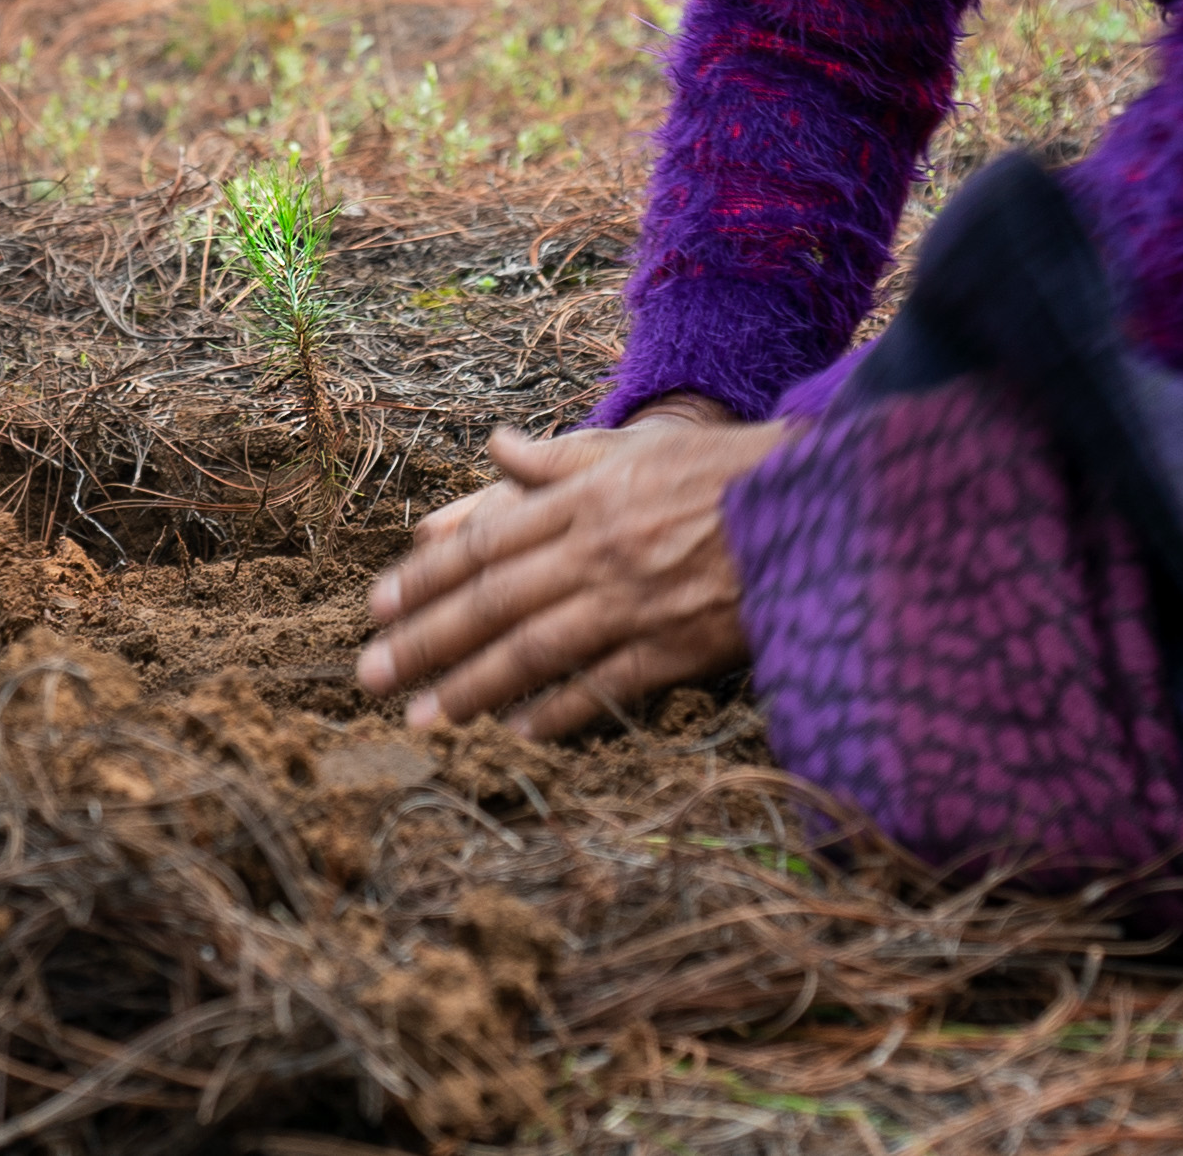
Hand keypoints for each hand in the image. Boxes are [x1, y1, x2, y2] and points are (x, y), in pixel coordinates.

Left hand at [356, 410, 784, 741]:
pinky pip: (603, 683)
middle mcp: (595, 549)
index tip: (378, 607)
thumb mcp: (635, 448)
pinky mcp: (675, 646)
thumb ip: (560, 457)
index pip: (485, 540)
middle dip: (426, 639)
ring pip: (534, 646)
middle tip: (370, 676)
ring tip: (423, 718)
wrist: (812, 506)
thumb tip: (496, 447)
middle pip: (493, 598)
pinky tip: (517, 734)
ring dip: (472, 685)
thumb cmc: (719, 473)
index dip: (426, 576)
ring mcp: (633, 600)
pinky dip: (558, 711)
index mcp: (582, 498)